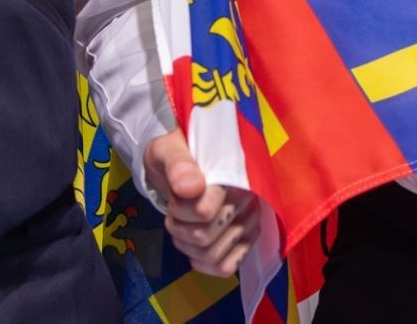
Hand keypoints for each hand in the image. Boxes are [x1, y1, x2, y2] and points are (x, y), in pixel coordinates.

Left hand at [142, 129, 258, 277]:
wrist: (179, 165)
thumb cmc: (174, 155)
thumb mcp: (167, 150)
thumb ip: (177, 164)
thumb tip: (189, 188)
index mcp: (234, 172)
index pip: (204, 210)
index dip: (180, 209)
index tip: (176, 193)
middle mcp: (249, 198)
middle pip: (205, 236)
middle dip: (179, 227)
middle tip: (174, 210)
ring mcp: (250, 221)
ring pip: (212, 254)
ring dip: (186, 244)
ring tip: (181, 224)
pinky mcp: (247, 239)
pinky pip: (225, 267)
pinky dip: (202, 262)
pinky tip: (193, 246)